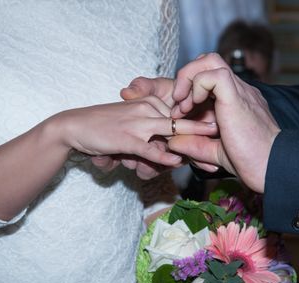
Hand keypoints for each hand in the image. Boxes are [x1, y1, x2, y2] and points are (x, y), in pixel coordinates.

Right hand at [57, 96, 216, 166]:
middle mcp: (149, 109)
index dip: (201, 128)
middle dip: (202, 141)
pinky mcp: (128, 138)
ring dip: (191, 151)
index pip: (182, 115)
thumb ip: (155, 134)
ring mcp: (139, 123)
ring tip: (209, 164)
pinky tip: (177, 161)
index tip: (220, 139)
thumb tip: (174, 152)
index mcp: (153, 102)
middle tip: (221, 154)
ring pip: (172, 135)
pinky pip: (150, 148)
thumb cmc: (106, 127)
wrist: (76, 127)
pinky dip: (164, 156)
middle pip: (183, 125)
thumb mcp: (134, 124)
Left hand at [168, 53, 280, 192]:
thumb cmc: (250, 162)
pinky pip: (215, 74)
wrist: (270, 166)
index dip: (189, 89)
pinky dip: (197, 86)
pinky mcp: (237, 96)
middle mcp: (238, 91)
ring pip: (210, 60)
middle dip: (186, 77)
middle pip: (208, 61)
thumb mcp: (215, 152)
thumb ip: (195, 145)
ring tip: (182, 104)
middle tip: (178, 103)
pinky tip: (193, 106)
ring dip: (189, 78)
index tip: (179, 114)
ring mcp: (239, 91)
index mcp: (234, 101)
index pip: (209, 77)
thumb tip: (173, 141)